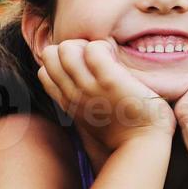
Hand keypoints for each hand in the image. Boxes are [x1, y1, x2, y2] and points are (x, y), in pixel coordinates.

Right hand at [37, 39, 174, 149]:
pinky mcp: (111, 81)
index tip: (83, 64)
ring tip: (105, 54)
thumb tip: (81, 82)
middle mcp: (74, 95)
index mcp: (69, 103)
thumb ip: (82, 101)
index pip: (44, 72)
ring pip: (66, 49)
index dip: (60, 60)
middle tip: (94, 55)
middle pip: (49, 55)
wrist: (143, 145)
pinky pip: (94, 50)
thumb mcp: (92, 117)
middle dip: (69, 46)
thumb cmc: (125, 130)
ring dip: (85, 44)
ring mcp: (90, 88)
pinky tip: (114, 55)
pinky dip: (102, 46)